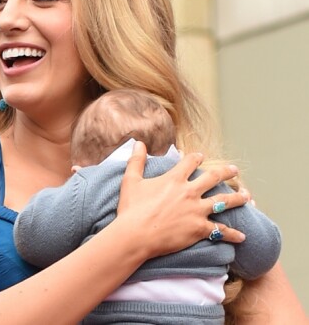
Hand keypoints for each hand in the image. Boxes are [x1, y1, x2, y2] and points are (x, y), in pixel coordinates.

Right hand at [116, 141, 248, 258]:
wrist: (136, 234)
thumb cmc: (131, 208)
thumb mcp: (131, 180)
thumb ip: (136, 160)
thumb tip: (138, 142)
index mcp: (174, 179)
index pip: (190, 162)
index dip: (196, 158)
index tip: (200, 156)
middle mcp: (189, 192)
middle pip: (213, 178)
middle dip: (225, 172)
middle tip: (234, 170)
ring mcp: (196, 211)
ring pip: (223, 202)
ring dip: (237, 198)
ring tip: (247, 196)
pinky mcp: (199, 229)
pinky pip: (221, 231)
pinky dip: (233, 234)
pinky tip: (243, 236)